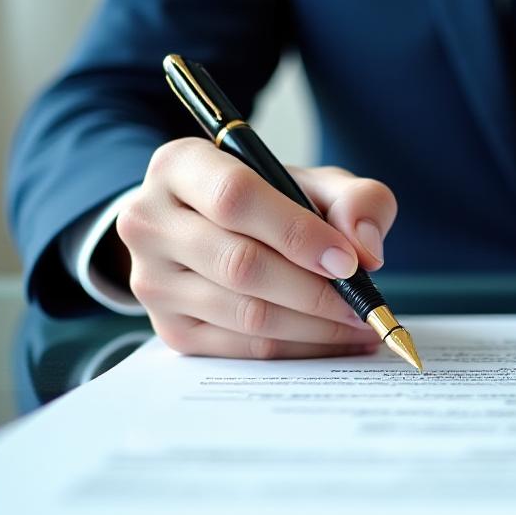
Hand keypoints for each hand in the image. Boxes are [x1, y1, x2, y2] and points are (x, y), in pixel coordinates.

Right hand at [115, 137, 396, 357]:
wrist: (216, 232)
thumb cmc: (272, 203)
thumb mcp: (316, 183)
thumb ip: (355, 200)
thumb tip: (365, 251)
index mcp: (180, 166)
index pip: (235, 197)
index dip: (297, 233)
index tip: (348, 261)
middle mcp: (150, 221)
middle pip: (240, 264)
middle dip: (315, 291)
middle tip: (363, 304)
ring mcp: (152, 281)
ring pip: (244, 313)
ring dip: (314, 326)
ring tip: (359, 323)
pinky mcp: (169, 329)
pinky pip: (243, 348)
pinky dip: (299, 348)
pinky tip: (334, 339)